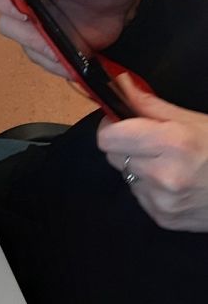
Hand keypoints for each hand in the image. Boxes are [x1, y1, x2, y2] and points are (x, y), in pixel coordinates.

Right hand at [0, 0, 141, 78]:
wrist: (128, 8)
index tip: (21, 13)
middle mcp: (30, 2)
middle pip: (6, 22)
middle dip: (25, 35)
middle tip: (49, 43)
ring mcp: (38, 26)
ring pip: (23, 44)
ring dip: (42, 53)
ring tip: (67, 57)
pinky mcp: (49, 44)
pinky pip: (42, 59)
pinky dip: (55, 65)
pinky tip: (72, 66)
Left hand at [97, 78, 207, 231]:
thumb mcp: (195, 120)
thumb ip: (150, 105)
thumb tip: (118, 84)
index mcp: (171, 143)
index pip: (107, 138)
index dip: (111, 127)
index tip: (122, 122)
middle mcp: (162, 175)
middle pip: (113, 156)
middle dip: (126, 145)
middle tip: (153, 142)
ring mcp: (162, 202)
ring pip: (126, 177)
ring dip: (139, 168)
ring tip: (172, 164)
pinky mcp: (163, 220)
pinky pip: (140, 197)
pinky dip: (151, 188)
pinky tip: (177, 183)